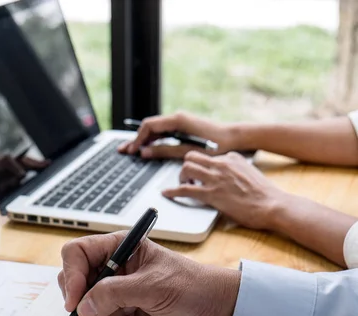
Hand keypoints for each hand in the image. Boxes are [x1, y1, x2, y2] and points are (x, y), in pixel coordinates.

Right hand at [57, 233, 240, 315]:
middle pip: (74, 279)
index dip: (72, 274)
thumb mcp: (152, 285)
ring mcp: (115, 291)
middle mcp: (112, 267)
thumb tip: (84, 306)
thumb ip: (115, 293)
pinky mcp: (119, 312)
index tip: (76, 298)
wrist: (214, 310)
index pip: (77, 253)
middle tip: (97, 311)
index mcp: (119, 247)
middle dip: (82, 299)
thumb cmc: (191, 285)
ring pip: (83, 306)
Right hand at [118, 112, 240, 158]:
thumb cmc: (217, 144)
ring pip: (155, 130)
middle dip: (136, 139)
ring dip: (144, 140)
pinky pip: (163, 132)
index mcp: (177, 120)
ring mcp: (180, 122)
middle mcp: (177, 118)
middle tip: (124, 150)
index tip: (131, 150)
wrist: (236, 138)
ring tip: (132, 150)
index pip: (148, 126)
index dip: (137, 138)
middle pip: (149, 127)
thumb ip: (165, 151)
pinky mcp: (184, 127)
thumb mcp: (188, 151)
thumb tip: (146, 152)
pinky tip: (148, 148)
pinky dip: (154, 140)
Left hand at [162, 151, 285, 229]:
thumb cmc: (265, 194)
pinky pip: (185, 189)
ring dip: (181, 177)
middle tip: (188, 177)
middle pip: (192, 156)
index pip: (208, 155)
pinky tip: (167, 193)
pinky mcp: (211, 194)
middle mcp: (221, 164)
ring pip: (186, 168)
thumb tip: (226, 176)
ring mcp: (215, 178)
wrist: (273, 205)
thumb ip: (236, 170)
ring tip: (183, 185)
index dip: (202, 166)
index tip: (200, 172)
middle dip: (187, 166)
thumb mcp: (250, 173)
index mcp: (232, 158)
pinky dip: (172, 191)